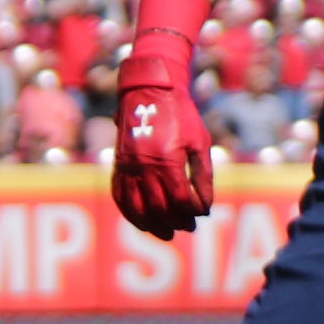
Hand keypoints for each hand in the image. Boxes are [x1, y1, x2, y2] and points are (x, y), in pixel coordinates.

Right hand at [113, 52, 213, 237]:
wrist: (149, 91)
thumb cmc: (180, 114)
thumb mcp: (200, 142)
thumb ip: (203, 176)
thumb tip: (204, 207)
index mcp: (167, 160)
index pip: (181, 200)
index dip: (193, 211)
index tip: (201, 213)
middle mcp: (144, 167)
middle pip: (159, 209)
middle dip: (177, 222)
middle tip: (189, 227)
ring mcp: (128, 168)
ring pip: (137, 209)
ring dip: (153, 226)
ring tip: (168, 233)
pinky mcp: (118, 166)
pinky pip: (120, 198)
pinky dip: (131, 215)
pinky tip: (143, 222)